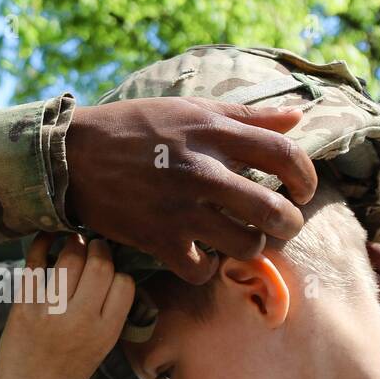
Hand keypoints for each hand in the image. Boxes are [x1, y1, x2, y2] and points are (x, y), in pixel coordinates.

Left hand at [0, 233, 134, 378]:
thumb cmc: (70, 367)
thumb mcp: (102, 345)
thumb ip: (110, 311)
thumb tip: (112, 266)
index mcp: (105, 331)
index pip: (124, 283)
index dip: (118, 271)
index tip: (109, 268)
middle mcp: (80, 320)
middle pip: (100, 265)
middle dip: (99, 249)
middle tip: (94, 246)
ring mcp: (51, 312)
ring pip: (71, 258)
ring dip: (75, 243)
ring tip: (74, 241)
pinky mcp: (24, 307)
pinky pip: (35, 264)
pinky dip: (42, 244)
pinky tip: (47, 237)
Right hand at [63, 97, 316, 283]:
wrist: (73, 156)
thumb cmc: (135, 128)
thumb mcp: (192, 109)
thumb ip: (247, 115)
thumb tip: (299, 115)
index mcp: (214, 133)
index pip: (285, 155)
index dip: (306, 177)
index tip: (303, 190)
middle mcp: (202, 171)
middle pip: (273, 210)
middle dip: (289, 223)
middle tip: (283, 225)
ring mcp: (180, 208)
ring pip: (246, 245)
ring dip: (251, 247)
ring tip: (242, 239)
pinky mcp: (158, 238)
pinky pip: (202, 269)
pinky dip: (205, 267)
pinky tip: (200, 255)